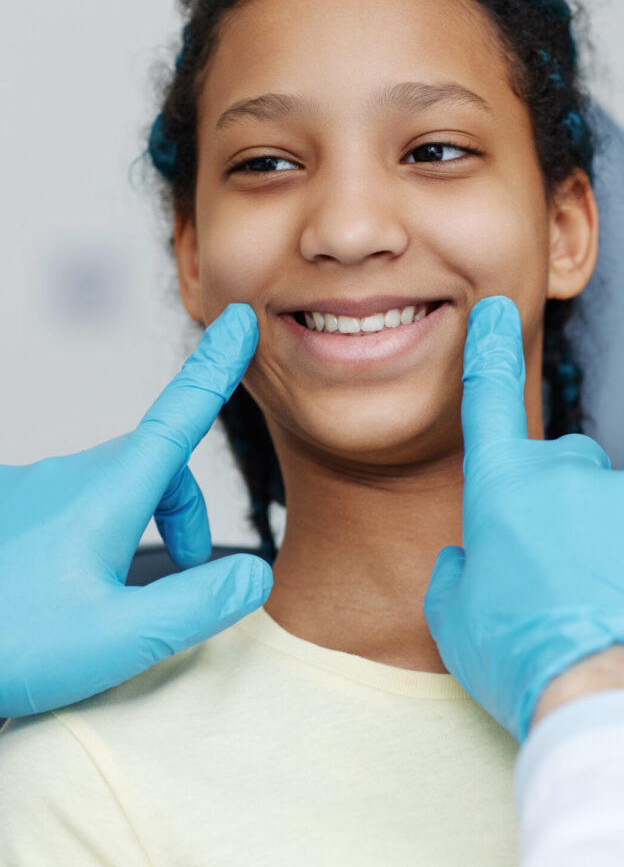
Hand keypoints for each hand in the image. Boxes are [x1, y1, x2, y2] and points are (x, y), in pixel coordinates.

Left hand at [0, 303, 272, 717]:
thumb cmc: (8, 642)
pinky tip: (63, 588)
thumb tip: (256, 574)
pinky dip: (91, 534)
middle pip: (155, 466)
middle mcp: (67, 477)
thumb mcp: (118, 637)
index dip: (216, 368)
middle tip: (185, 571)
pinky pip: (68, 503)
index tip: (238, 323)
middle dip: (183, 511)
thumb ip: (195, 603)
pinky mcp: (6, 507)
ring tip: (114, 598)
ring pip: (111, 486)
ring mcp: (30, 488)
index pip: (179, 415)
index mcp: (108, 495)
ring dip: (136, 526)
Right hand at [424, 295, 623, 742]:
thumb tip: (465, 556)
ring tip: (610, 602)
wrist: (613, 694)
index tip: (495, 311)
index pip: (489, 402)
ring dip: (615, 541)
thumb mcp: (454, 618)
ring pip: (621, 505)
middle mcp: (567, 473)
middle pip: (565, 469)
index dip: (489, 353)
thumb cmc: (524, 657)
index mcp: (504, 489)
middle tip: (566, 571)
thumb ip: (454, 569)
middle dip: (564, 506)